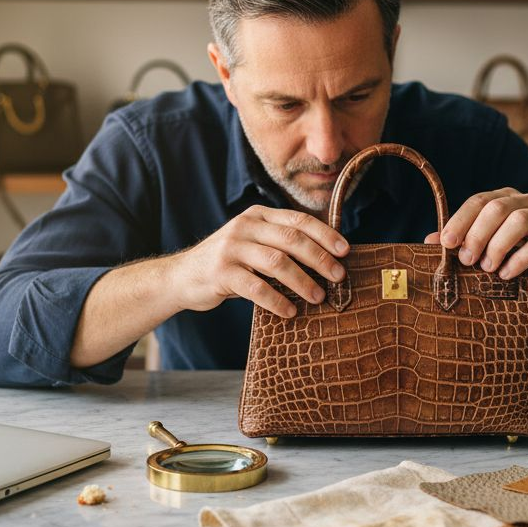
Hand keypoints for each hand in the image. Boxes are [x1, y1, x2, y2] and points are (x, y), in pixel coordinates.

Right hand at [174, 205, 349, 317]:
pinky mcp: (220, 273)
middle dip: (319, 258)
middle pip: (291, 239)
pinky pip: (256, 287)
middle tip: (338, 276)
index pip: (298, 220)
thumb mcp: (252, 243)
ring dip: (303, 281)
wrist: (182, 277)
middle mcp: (245, 226)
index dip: (324, 234)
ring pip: (276, 262)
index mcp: (258, 215)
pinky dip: (276, 300)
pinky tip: (290, 311)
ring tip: (319, 297)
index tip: (345, 250)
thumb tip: (326, 258)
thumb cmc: (228, 264)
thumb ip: (279, 243)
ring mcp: (231, 249)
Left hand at [424, 188, 527, 305]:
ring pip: (519, 221)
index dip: (460, 220)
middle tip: (466, 260)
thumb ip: (461, 243)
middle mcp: (525, 202)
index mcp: (503, 199)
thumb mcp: (484, 251)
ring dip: (497, 246)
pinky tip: (506, 274)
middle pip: (496, 209)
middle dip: (477, 234)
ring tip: (487, 268)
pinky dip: (518, 260)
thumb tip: (429, 241)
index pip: (478, 201)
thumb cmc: (512, 260)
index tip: (446, 242)